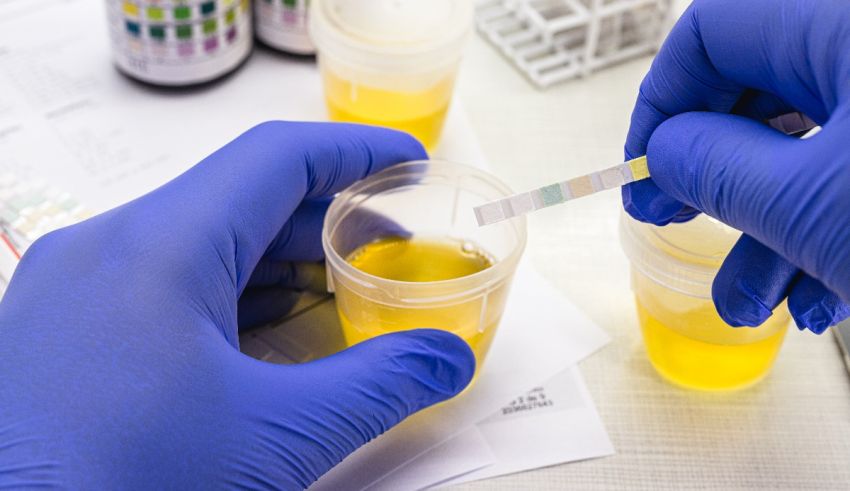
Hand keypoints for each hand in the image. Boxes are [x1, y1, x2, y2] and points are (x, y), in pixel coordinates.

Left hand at [0, 122, 474, 488]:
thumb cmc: (121, 486)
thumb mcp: (275, 435)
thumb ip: (379, 386)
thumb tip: (448, 359)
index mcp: (157, 246)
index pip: (275, 158)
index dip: (354, 152)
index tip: (406, 162)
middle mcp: (107, 249)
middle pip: (241, 199)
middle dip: (327, 219)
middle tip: (393, 247)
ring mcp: (77, 289)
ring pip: (202, 243)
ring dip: (280, 260)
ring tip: (344, 290)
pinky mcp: (66, 332)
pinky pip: (167, 285)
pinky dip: (232, 295)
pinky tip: (272, 329)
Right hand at [622, 0, 849, 332]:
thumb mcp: (814, 205)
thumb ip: (720, 171)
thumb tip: (666, 155)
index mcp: (843, 25)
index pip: (714, 33)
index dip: (662, 103)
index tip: (642, 169)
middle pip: (759, 92)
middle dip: (712, 175)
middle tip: (676, 218)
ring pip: (811, 146)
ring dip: (769, 230)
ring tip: (754, 300)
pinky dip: (826, 234)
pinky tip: (822, 293)